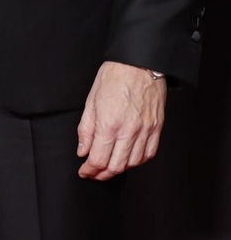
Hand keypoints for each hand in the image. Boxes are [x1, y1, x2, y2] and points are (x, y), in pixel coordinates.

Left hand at [77, 60, 165, 180]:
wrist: (139, 64)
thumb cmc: (113, 77)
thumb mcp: (90, 101)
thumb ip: (85, 129)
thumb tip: (83, 150)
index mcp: (108, 124)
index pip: (98, 159)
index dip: (89, 170)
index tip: (84, 172)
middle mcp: (128, 131)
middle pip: (116, 166)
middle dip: (102, 174)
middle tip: (94, 174)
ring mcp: (145, 131)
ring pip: (133, 163)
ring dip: (119, 169)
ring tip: (109, 166)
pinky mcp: (157, 128)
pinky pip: (149, 154)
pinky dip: (137, 161)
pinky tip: (128, 159)